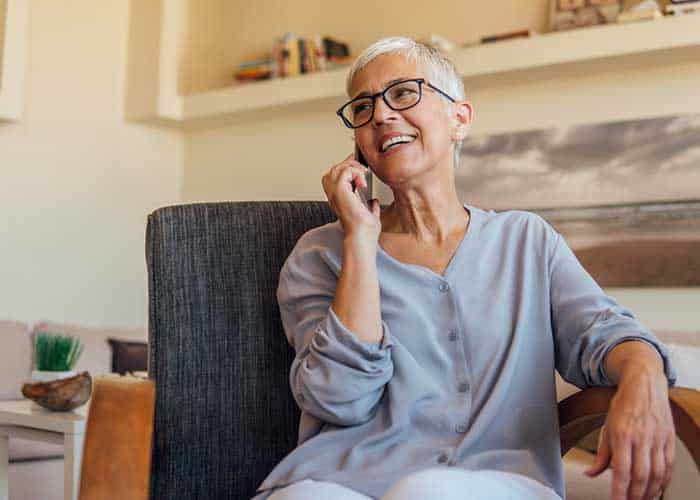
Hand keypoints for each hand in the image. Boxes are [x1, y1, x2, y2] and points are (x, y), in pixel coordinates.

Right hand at [322, 153, 380, 240]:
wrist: (363, 235)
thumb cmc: (365, 230)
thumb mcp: (369, 214)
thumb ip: (370, 206)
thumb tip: (374, 202)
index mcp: (338, 199)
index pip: (336, 176)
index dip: (348, 167)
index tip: (361, 167)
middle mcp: (333, 195)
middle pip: (335, 169)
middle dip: (351, 165)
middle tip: (363, 171)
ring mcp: (334, 193)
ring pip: (338, 168)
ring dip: (354, 168)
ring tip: (363, 176)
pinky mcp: (339, 191)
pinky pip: (345, 171)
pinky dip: (357, 173)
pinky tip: (363, 183)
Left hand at [585, 370, 674, 499]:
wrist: (644, 384)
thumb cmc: (623, 405)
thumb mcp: (606, 427)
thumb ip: (601, 454)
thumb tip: (591, 473)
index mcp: (622, 434)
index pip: (621, 470)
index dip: (620, 491)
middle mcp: (641, 437)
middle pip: (641, 475)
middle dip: (635, 496)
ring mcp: (658, 439)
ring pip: (657, 474)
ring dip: (650, 492)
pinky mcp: (669, 439)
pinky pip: (668, 466)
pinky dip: (663, 481)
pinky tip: (656, 489)